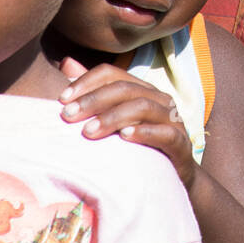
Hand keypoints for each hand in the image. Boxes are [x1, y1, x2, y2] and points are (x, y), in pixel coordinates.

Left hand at [58, 56, 196, 188]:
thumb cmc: (137, 146)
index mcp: (141, 89)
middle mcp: (158, 99)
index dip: (86, 82)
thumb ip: (91, 92)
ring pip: (143, 107)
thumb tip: (65, 63)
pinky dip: (145, 133)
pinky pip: (166, 133)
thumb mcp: (112, 119)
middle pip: (125, 88)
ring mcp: (172, 119)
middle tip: (68, 116)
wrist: (172, 178)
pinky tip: (124, 137)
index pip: (111, 74)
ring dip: (113, 117)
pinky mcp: (181, 144)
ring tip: (89, 132)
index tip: (62, 100)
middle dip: (93, 100)